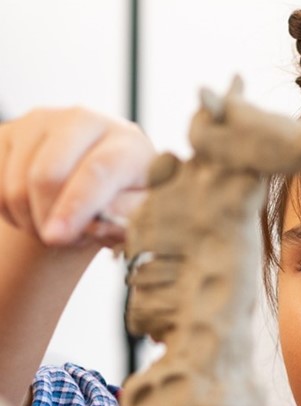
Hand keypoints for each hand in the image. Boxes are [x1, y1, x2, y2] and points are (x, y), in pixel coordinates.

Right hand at [0, 107, 153, 247]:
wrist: (95, 184)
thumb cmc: (124, 202)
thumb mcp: (139, 214)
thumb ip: (126, 218)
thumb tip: (99, 221)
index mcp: (127, 141)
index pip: (97, 172)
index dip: (75, 208)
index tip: (58, 237)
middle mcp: (85, 120)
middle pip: (48, 174)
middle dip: (47, 218)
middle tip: (60, 241)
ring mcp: (43, 121)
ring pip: (18, 182)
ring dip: (30, 220)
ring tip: (54, 229)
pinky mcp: (11, 131)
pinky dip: (9, 210)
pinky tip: (34, 214)